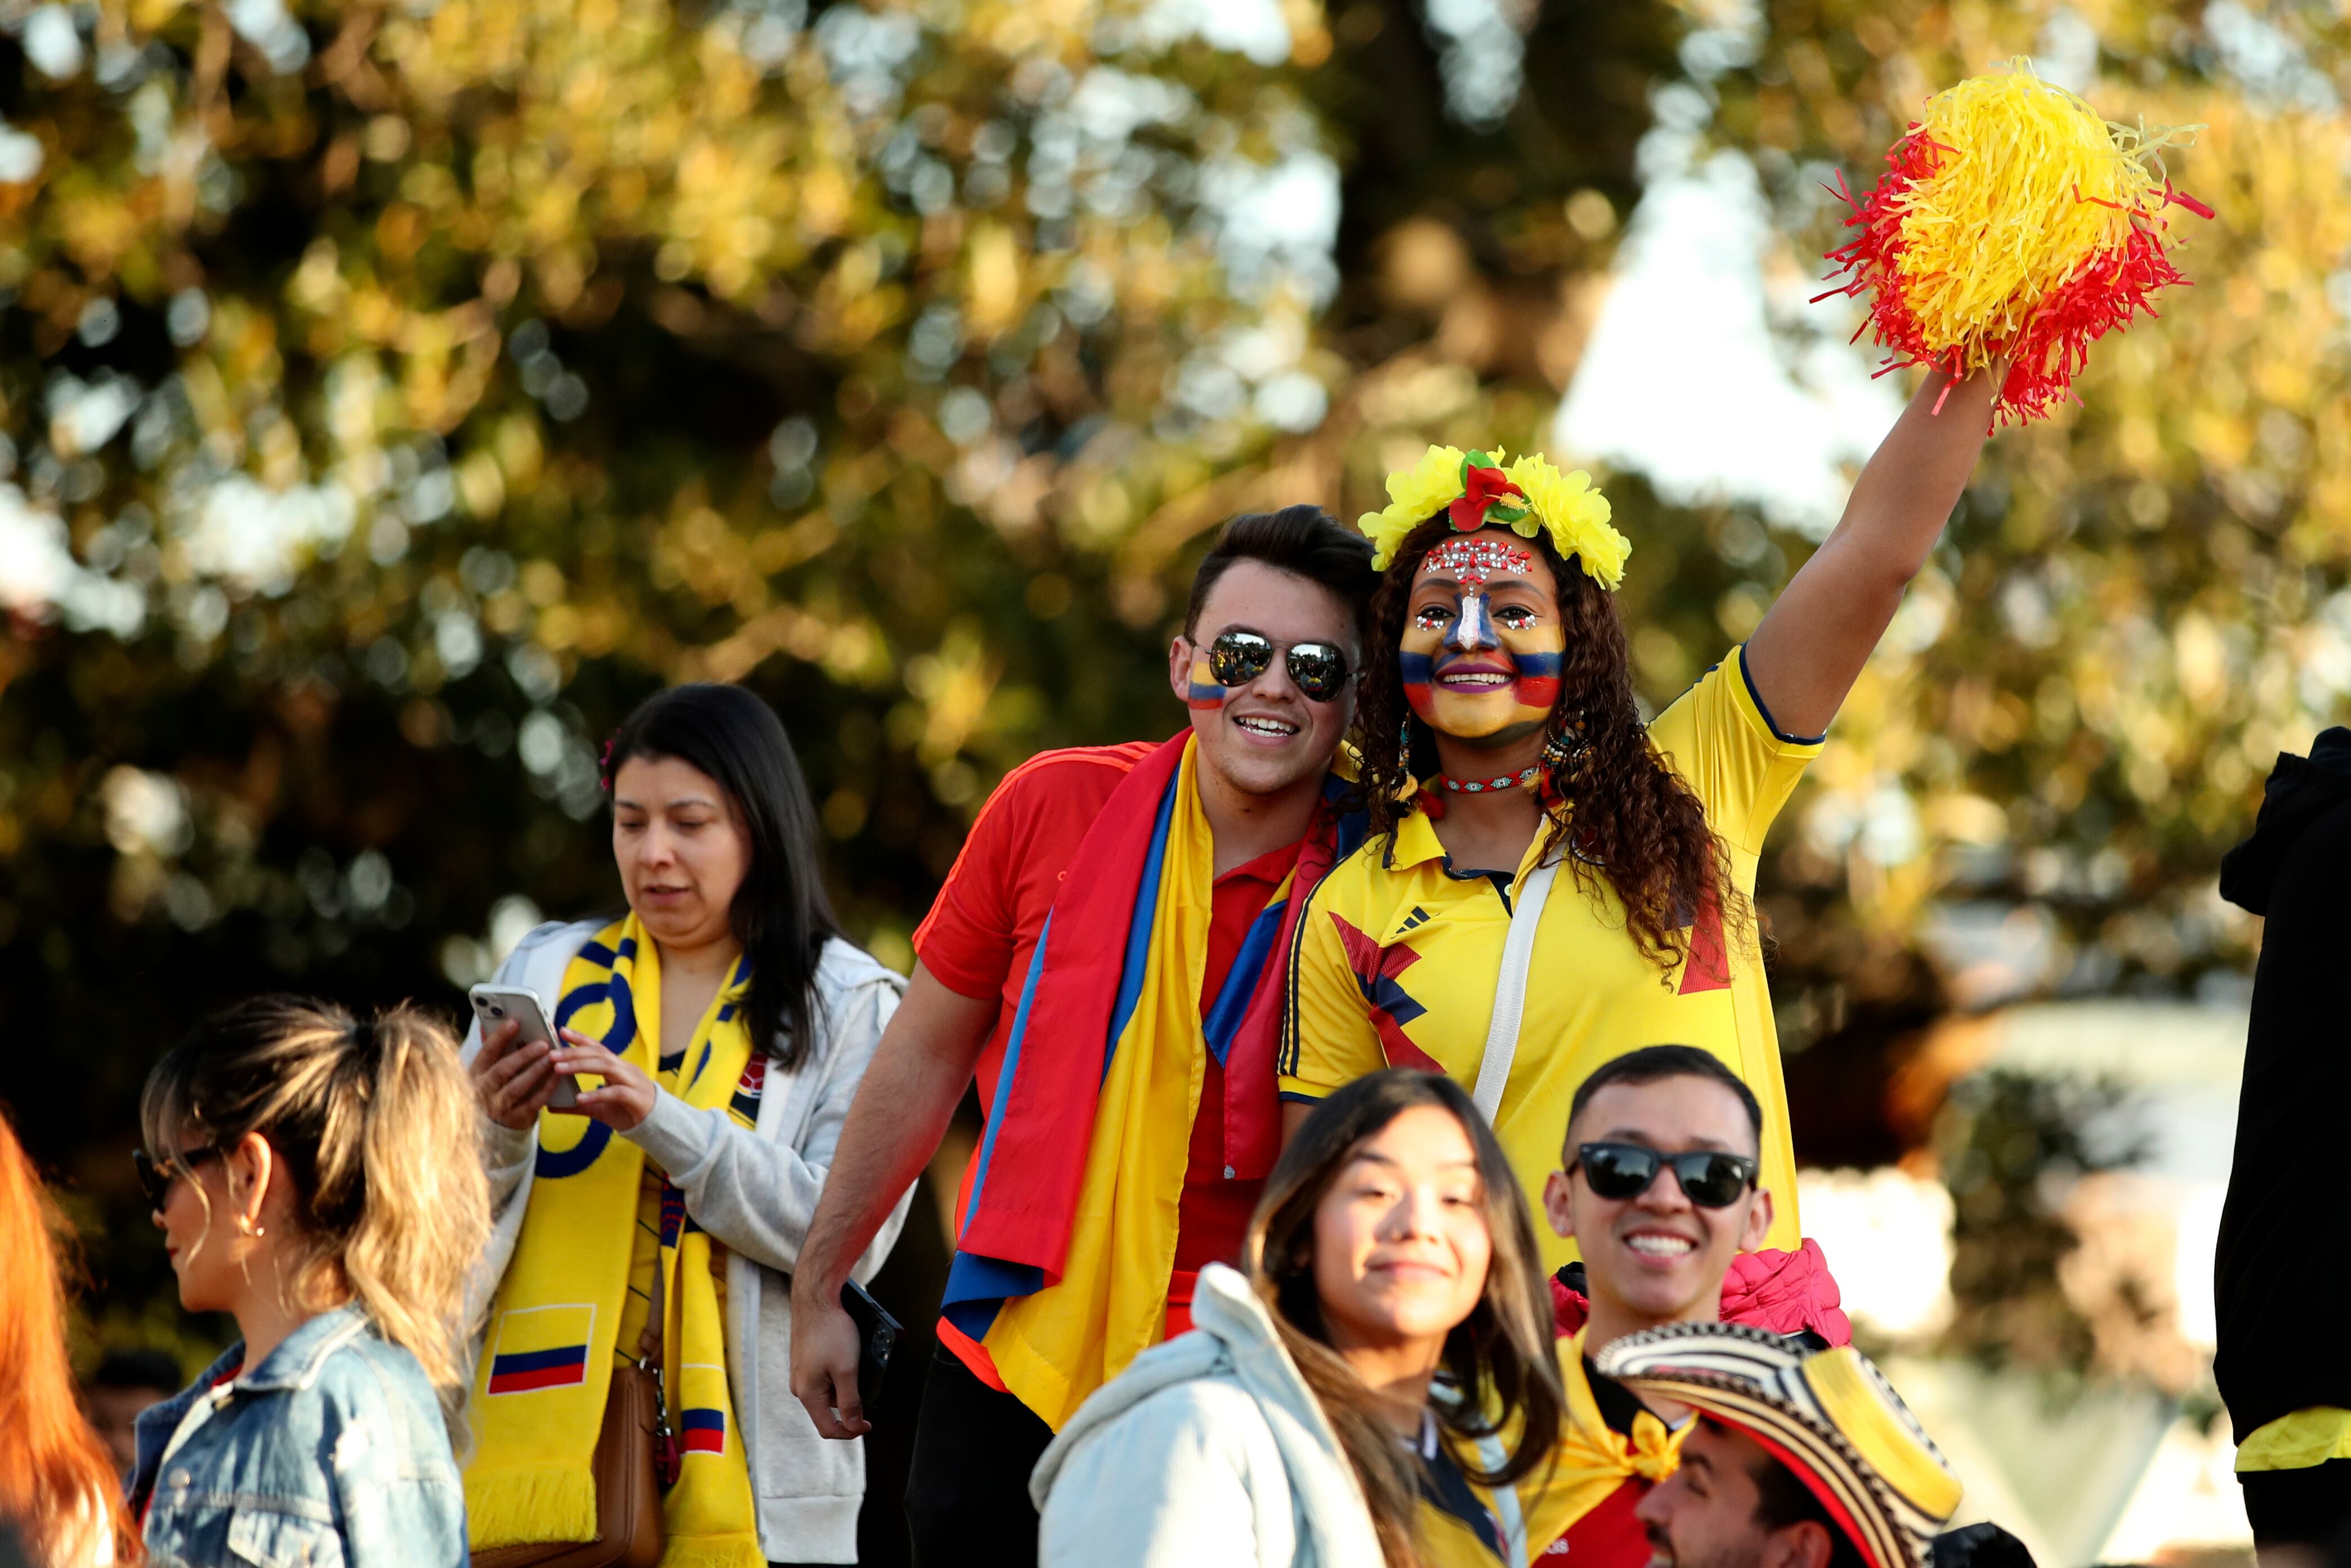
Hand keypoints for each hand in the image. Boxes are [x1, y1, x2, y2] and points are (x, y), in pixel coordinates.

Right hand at [471, 1018, 559, 1130]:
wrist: (493, 1123)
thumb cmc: (494, 1086)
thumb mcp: (488, 1069)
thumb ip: (495, 1049)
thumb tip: (498, 1022)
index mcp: (476, 1072)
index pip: (486, 1052)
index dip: (500, 1036)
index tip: (515, 1021)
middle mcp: (484, 1090)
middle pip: (502, 1070)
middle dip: (523, 1055)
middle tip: (543, 1043)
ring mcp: (499, 1106)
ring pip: (517, 1087)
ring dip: (536, 1071)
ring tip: (551, 1057)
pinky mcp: (516, 1118)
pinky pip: (534, 1102)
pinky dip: (546, 1088)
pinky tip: (558, 1075)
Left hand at [548, 1029, 658, 1131]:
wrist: (656, 1125)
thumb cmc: (627, 1111)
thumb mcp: (598, 1108)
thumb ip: (577, 1105)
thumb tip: (550, 1106)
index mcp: (617, 1068)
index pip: (597, 1048)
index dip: (580, 1039)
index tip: (561, 1031)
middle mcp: (625, 1070)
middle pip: (599, 1054)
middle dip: (573, 1052)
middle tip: (551, 1054)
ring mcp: (632, 1082)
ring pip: (606, 1067)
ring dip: (581, 1066)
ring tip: (559, 1069)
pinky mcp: (636, 1098)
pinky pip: (615, 1092)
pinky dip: (597, 1094)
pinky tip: (580, 1097)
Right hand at [789, 1282, 869, 1438]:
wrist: (817, 1299)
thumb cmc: (829, 1330)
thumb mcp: (847, 1370)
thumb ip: (850, 1401)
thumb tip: (853, 1426)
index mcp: (807, 1393)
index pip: (828, 1428)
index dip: (851, 1431)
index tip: (868, 1424)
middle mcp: (799, 1386)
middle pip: (828, 1410)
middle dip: (849, 1403)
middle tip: (865, 1385)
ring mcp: (801, 1372)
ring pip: (828, 1392)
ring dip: (845, 1385)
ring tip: (855, 1362)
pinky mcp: (805, 1360)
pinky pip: (824, 1376)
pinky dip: (838, 1372)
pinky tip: (846, 1355)